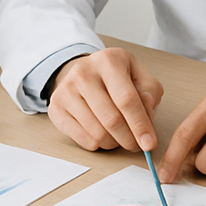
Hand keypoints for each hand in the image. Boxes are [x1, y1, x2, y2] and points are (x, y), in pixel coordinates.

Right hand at [47, 47, 163, 151]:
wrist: (85, 71)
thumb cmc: (117, 76)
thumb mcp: (140, 76)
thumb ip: (149, 94)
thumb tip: (147, 118)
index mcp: (109, 60)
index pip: (126, 99)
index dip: (140, 125)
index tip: (149, 144)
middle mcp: (84, 73)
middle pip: (111, 119)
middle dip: (129, 139)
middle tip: (137, 145)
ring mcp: (66, 90)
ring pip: (97, 133)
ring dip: (114, 143)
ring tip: (120, 136)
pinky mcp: (56, 108)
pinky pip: (83, 139)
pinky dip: (99, 145)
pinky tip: (104, 135)